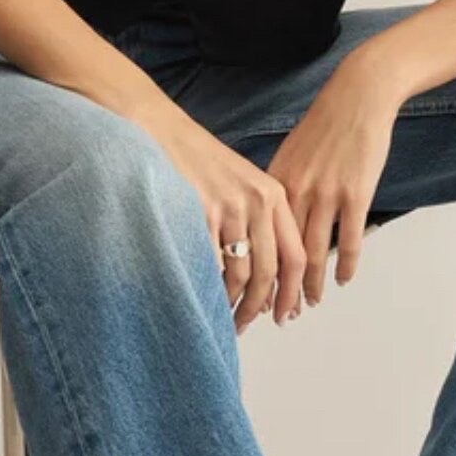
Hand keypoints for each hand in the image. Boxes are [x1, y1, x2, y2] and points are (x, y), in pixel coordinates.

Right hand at [135, 97, 310, 333]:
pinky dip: (209, 287)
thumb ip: (258, 222)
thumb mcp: (241, 183)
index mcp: (273, 194)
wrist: (159, 130)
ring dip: (234, 303)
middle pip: (270, 271)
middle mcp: (257, 201)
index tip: (287, 313)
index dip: (292, 291)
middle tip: (250, 325)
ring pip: (240, 273)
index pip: (296, 255)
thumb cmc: (196, 161)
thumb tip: (265, 280)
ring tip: (226, 318)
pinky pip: (210, 263)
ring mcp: (229, 207)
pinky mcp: (200, 212)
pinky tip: (205, 296)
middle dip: (260, 306)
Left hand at [263, 42, 401, 304]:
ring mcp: (326, 194)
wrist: (357, 97)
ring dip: (310, 285)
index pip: (257, 239)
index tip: (247, 296)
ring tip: (306, 305)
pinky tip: (341, 282)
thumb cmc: (324, 125)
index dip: (252, 272)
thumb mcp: (289, 155)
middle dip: (277, 290)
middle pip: (282, 253)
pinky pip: (349, 239)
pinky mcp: (356, 193)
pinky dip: (345, 265)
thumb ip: (277, 188)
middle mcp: (295, 192)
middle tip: (275, 316)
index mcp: (273, 183)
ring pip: (313, 253)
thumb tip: (265, 220)